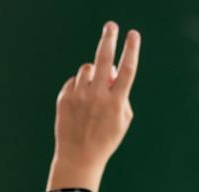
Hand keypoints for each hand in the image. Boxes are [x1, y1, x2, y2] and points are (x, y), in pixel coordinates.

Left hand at [47, 22, 140, 191]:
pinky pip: (74, 81)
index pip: (127, 70)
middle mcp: (97, 96)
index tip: (133, 35)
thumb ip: (122, 95)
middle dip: (109, 39)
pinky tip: (80, 104)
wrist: (79, 157)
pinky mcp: (65, 97)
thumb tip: (114, 72)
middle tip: (111, 26)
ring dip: (93, 74)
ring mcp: (79, 96)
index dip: (131, 50)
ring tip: (93, 92)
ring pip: (87, 69)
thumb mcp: (122, 121)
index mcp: (116, 102)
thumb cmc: (105, 139)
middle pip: (105, 59)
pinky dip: (79, 87)